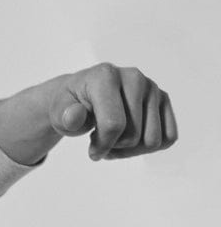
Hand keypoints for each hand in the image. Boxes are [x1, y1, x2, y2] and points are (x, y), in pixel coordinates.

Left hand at [47, 63, 177, 160]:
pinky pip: (168, 138)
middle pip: (134, 137)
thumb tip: (74, 117)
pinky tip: (130, 139)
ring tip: (113, 138)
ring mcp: (152, 88)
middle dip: (115, 147)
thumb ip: (65, 116)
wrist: (82, 96)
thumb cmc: (70, 105)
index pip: (114, 125)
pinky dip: (148, 147)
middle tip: (100, 140)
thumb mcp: (59, 112)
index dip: (102, 146)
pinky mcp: (163, 100)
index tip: (91, 149)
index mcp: (106, 76)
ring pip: (153, 141)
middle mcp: (134, 77)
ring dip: (131, 150)